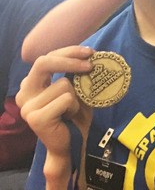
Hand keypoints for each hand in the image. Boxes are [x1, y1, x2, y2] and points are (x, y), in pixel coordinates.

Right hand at [17, 46, 93, 180]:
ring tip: (71, 109)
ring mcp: (27, 106)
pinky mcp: (36, 118)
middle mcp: (24, 92)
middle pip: (43, 62)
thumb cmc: (76, 114)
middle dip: (70, 59)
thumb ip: (78, 72)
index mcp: (32, 83)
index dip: (69, 51)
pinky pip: (66, 99)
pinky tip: (68, 117)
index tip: (90, 52)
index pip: (47, 57)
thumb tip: (91, 53)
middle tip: (90, 64)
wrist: (74, 142)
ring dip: (76, 96)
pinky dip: (74, 106)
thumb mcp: (77, 89)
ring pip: (63, 84)